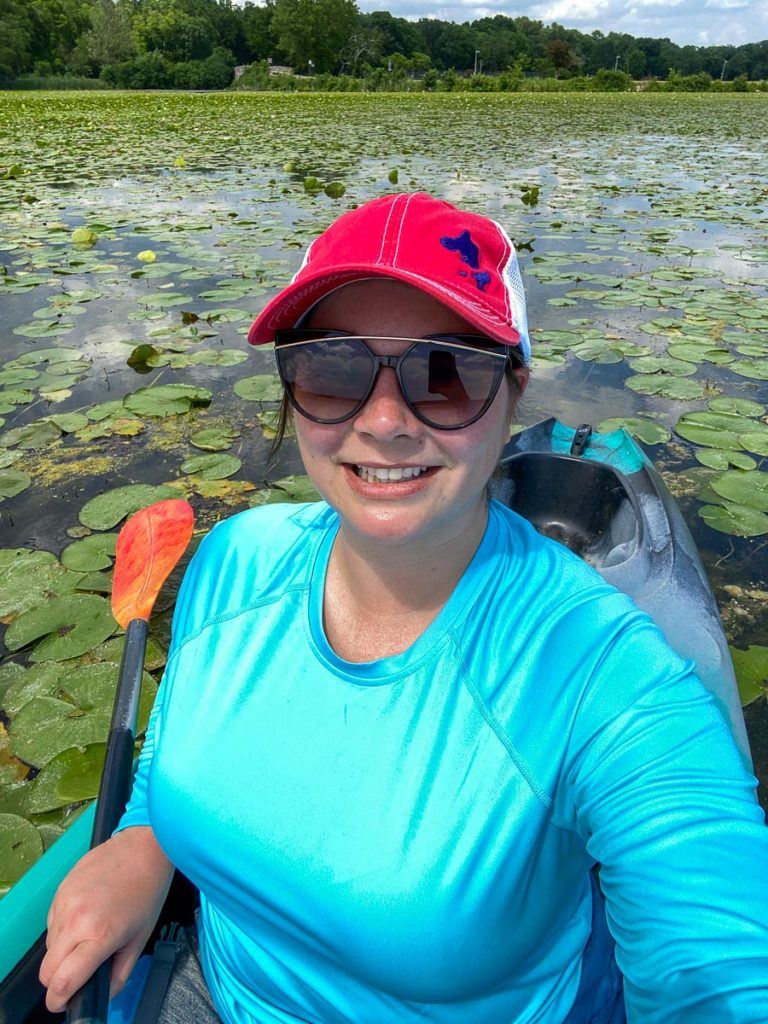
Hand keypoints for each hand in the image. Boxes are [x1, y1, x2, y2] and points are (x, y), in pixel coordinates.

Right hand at [39, 827, 173, 1012]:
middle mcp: (75, 921)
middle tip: (79, 975)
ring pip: (49, 947)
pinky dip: (63, 929)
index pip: (61, 983)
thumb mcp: (141, 937)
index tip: (68, 1001)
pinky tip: (85, 917)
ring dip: (62, 953)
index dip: (61, 1000)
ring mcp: (64, 904)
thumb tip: (105, 993)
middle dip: (58, 980)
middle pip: (47, 972)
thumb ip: (120, 973)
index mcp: (98, 936)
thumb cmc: (147, 890)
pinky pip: (51, 923)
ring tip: (88, 938)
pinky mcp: (60, 890)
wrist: (143, 847)